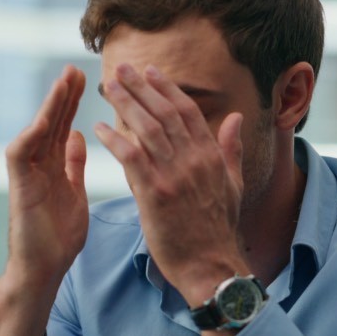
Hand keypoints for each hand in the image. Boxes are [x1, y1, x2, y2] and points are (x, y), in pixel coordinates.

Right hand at [0, 65, 88, 335]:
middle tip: (76, 69)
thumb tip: (78, 136)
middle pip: (52, 122)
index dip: (75, 103)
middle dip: (64, 96)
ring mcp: (27, 175)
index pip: (65, 125)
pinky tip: (45, 119)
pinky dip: (31, 136)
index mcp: (54, 166)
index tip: (91, 79)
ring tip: (63, 83)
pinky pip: (20, 155)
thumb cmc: (58, 237)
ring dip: (49, 107)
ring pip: (36, 132)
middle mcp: (38, 166)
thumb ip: (73, 164)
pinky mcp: (19, 188)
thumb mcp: (75, 192)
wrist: (43, 270)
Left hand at [94, 64, 248, 306]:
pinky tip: (100, 128)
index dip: (167, 88)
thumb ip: (231, 149)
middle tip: (121, 69)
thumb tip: (236, 118)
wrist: (211, 266)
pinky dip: (116, 140)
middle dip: (141, 88)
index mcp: (211, 156)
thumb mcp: (233, 184)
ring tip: (108, 87)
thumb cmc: (218, 230)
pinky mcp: (155, 194)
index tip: (149, 72)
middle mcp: (194, 160)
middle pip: (164, 113)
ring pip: (147, 129)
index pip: (187, 112)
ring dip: (125, 105)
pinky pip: (131, 158)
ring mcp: (174, 176)